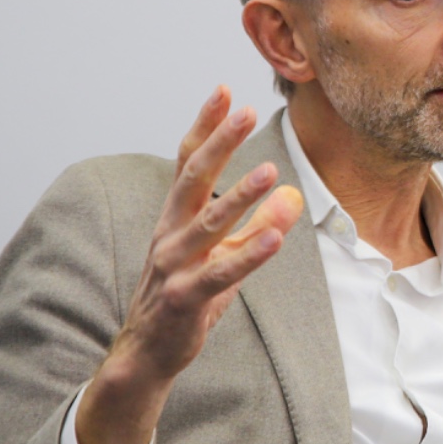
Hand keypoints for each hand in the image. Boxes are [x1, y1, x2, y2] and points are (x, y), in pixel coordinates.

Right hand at [76, 87, 303, 443]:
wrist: (147, 353)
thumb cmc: (187, 297)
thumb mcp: (227, 256)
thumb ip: (257, 224)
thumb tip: (295, 196)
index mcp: (176, 217)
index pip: (187, 161)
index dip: (205, 126)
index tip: (223, 90)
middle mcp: (170, 233)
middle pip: (194, 179)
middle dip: (219, 142)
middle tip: (244, 110)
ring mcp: (174, 265)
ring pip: (209, 224)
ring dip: (240, 196)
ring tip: (270, 170)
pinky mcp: (185, 297)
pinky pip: (221, 273)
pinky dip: (249, 254)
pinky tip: (276, 237)